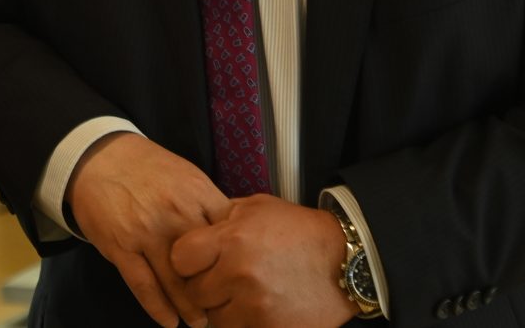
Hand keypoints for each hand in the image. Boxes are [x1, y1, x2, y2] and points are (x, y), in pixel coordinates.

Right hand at [64, 133, 230, 327]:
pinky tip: (169, 321)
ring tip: (200, 322)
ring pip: (177, 282)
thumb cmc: (146, 167)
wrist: (97, 156)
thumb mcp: (187, 175)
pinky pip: (144, 286)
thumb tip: (235, 236)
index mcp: (198, 194)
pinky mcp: (121, 246)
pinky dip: (158, 308)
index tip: (241, 281)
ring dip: (191, 309)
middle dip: (218, 293)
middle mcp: (176, 214)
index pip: (230, 239)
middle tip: (225, 310)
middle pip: (207, 265)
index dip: (238, 264)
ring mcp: (147, 232)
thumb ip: (210, 205)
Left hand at [169, 196, 348, 327]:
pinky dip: (246, 323)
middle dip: (203, 287)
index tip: (195, 263)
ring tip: (240, 296)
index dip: (185, 262)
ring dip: (223, 310)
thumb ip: (221, 217)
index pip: (179, 259)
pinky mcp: (272, 327)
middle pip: (194, 293)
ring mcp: (256, 305)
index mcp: (231, 239)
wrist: (345, 261)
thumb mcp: (257, 208)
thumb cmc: (300, 231)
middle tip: (220, 282)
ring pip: (215, 318)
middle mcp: (239, 273)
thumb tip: (196, 226)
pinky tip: (258, 308)